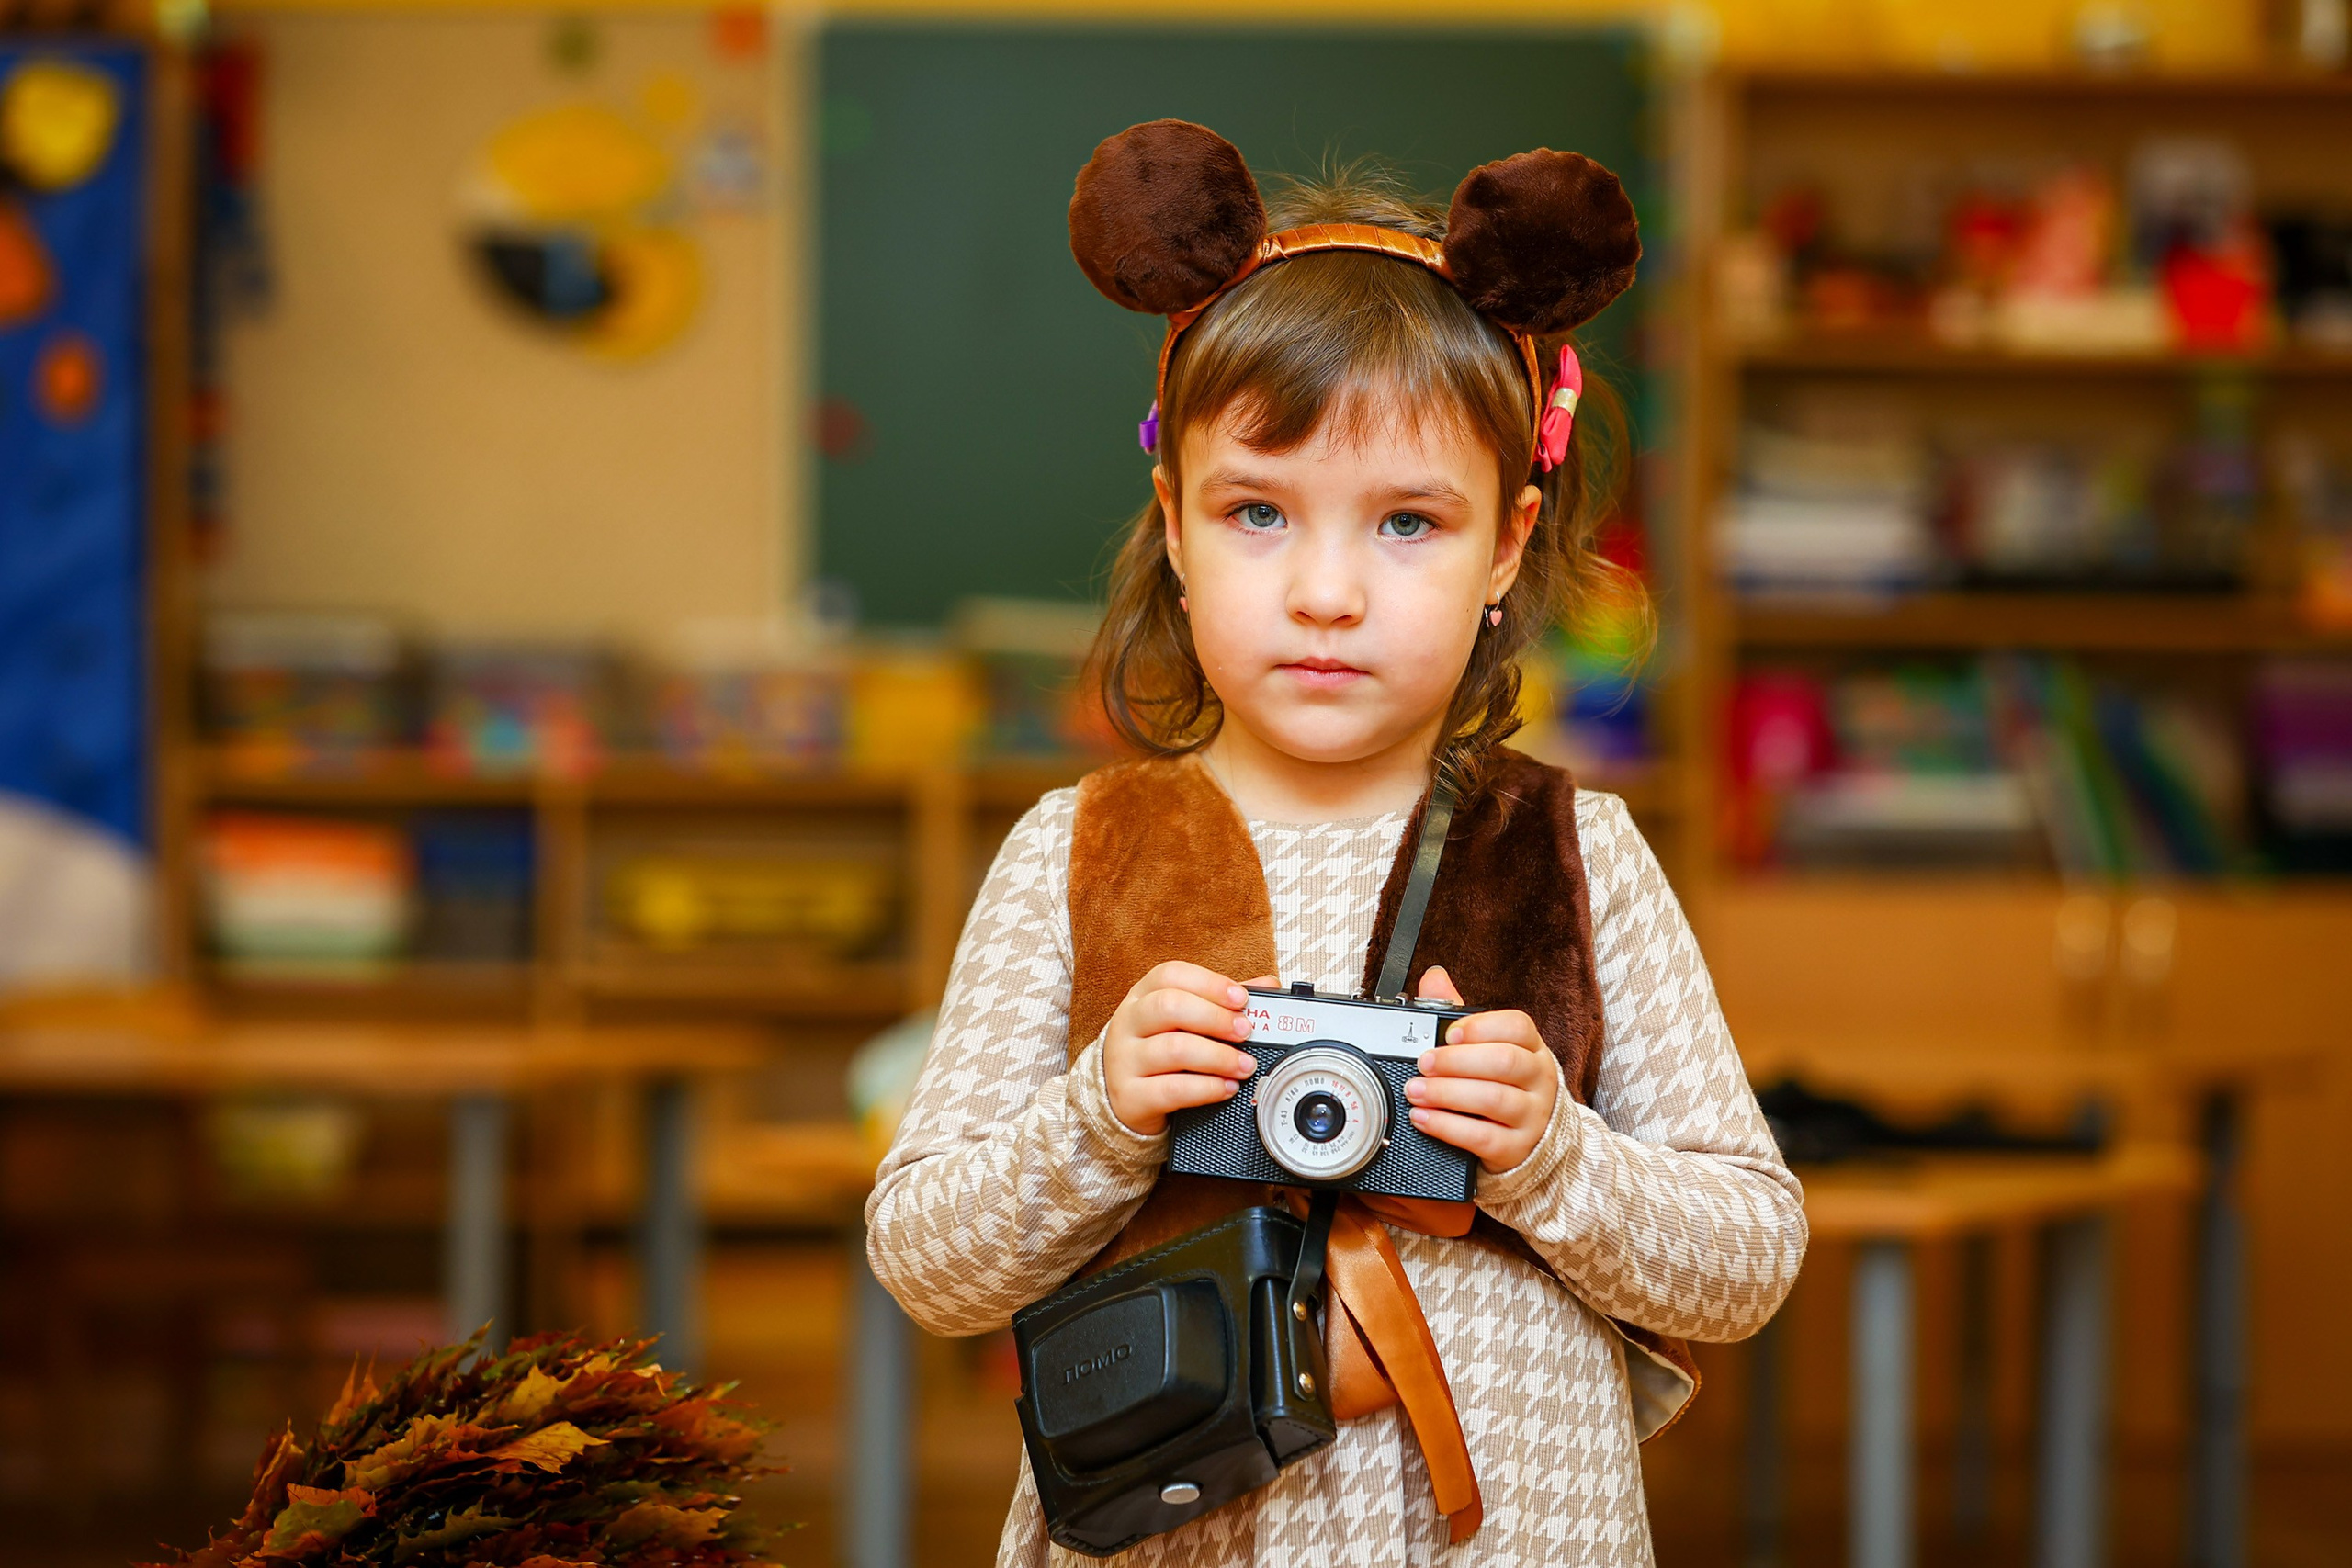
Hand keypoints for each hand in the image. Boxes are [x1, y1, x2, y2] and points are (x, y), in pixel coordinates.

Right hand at [1102, 962, 1268, 1135]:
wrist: (1125, 1097)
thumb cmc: (1159, 1051)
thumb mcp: (1183, 1021)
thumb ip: (1221, 1002)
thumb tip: (1267, 986)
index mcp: (1143, 996)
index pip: (1171, 975)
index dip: (1210, 983)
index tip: (1241, 998)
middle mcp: (1129, 1023)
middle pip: (1169, 1006)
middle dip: (1215, 1018)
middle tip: (1246, 1032)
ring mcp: (1124, 1060)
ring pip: (1174, 1049)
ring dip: (1219, 1057)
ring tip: (1244, 1066)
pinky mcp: (1130, 1096)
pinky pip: (1172, 1090)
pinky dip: (1206, 1088)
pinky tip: (1226, 1087)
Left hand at [1402, 966, 1558, 1174]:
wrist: (1531, 1139)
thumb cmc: (1504, 1086)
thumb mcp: (1489, 1048)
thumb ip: (1460, 1014)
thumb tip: (1433, 977)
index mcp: (1531, 1048)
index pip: (1517, 1027)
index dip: (1481, 1027)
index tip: (1449, 1033)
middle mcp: (1537, 1079)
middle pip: (1504, 1062)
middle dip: (1457, 1061)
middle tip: (1424, 1063)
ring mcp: (1532, 1116)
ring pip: (1493, 1100)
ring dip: (1447, 1093)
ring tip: (1416, 1090)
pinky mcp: (1516, 1148)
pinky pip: (1483, 1137)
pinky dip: (1447, 1127)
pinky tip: (1423, 1118)